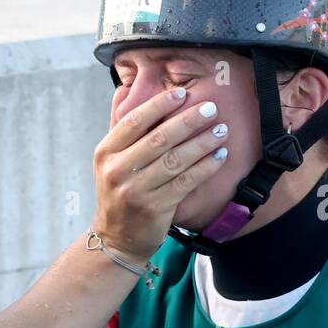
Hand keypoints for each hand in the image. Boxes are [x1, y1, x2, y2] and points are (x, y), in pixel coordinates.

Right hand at [91, 87, 228, 261]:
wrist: (117, 238)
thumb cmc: (120, 192)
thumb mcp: (110, 161)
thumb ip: (120, 129)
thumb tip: (124, 89)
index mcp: (106, 153)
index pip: (133, 122)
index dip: (159, 105)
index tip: (182, 94)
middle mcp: (117, 171)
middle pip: (158, 139)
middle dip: (188, 121)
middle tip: (211, 108)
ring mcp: (136, 191)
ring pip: (175, 160)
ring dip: (202, 142)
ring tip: (221, 130)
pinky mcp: (155, 208)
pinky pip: (186, 182)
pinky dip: (205, 167)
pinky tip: (219, 156)